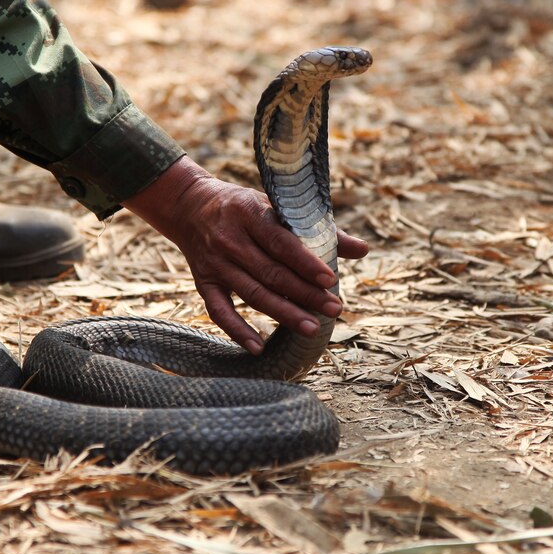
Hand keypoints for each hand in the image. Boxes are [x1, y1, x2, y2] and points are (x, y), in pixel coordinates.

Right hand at [124, 157, 368, 352]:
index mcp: (250, 213)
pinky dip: (237, 330)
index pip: (280, 242)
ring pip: (251, 294)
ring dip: (282, 314)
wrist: (189, 206)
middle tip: (334, 310)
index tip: (330, 280)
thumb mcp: (275, 206)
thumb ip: (318, 228)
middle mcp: (230, 239)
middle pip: (270, 273)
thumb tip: (363, 250)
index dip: (305, 263)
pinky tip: (259, 347)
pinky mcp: (203, 282)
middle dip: (304, 294)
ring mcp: (215, 263)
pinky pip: (219, 311)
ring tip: (311, 329)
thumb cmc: (244, 207)